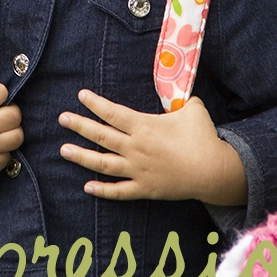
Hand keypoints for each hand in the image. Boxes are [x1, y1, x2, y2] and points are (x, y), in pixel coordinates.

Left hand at [58, 90, 246, 204]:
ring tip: (64, 150)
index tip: (81, 95)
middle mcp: (136, 148)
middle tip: (62, 118)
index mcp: (145, 127)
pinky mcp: (145, 189)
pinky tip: (87, 186)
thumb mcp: (192, 108)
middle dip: (80, 126)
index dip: (95, 104)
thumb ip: (179, 97)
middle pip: (102, 136)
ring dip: (82, 157)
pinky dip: (103, 190)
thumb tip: (176, 85)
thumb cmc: (203, 137)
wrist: (213, 171)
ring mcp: (138, 170)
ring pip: (103, 164)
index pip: (113, 113)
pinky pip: (119, 191)